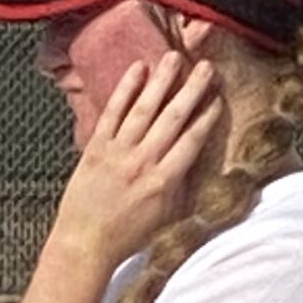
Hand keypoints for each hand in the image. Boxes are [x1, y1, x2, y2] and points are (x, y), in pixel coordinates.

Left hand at [44, 52, 221, 289]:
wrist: (83, 244)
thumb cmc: (125, 237)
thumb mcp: (163, 217)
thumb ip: (178, 186)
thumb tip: (192, 161)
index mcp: (164, 182)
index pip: (192, 141)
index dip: (207, 117)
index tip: (218, 97)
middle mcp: (143, 163)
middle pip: (174, 118)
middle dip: (192, 90)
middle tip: (207, 67)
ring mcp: (118, 153)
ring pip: (145, 109)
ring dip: (162, 81)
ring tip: (175, 57)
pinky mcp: (95, 149)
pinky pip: (112, 113)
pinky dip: (125, 89)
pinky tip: (137, 69)